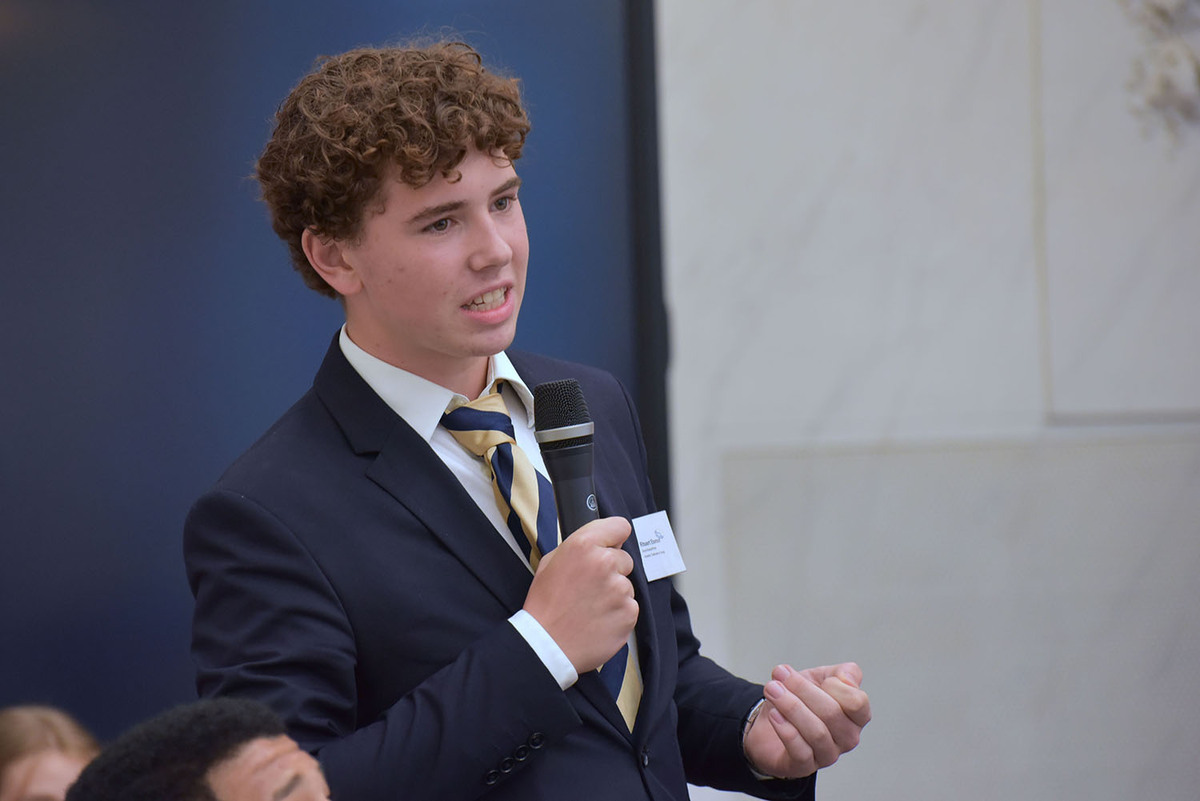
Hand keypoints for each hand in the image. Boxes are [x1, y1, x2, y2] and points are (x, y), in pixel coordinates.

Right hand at [522, 516, 637, 672]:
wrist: (547, 645)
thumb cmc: (545, 605)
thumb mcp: (551, 563)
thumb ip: (580, 547)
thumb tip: (603, 542)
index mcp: (584, 545)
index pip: (619, 526)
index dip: (614, 537)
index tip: (612, 545)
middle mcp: (605, 563)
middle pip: (624, 559)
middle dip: (612, 570)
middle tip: (590, 587)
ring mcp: (620, 589)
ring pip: (626, 585)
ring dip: (614, 594)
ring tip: (590, 607)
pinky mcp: (629, 613)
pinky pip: (630, 607)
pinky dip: (618, 614)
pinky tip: (598, 620)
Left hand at [743, 662, 870, 778]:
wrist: (770, 722)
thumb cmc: (800, 700)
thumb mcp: (821, 678)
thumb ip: (842, 672)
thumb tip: (847, 678)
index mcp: (856, 716)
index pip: (857, 703)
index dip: (836, 686)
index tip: (814, 676)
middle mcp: (847, 738)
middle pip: (832, 713)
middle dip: (802, 689)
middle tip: (779, 675)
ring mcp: (828, 755)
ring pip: (816, 732)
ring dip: (791, 706)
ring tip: (772, 689)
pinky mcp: (805, 767)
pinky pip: (801, 751)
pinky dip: (786, 729)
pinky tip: (774, 714)